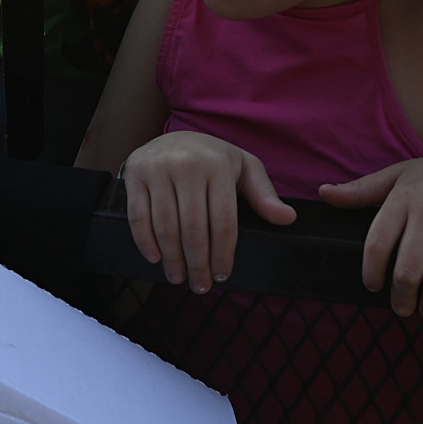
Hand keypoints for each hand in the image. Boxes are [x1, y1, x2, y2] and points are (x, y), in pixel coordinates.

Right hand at [119, 132, 293, 292]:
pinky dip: (145, 242)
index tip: (222, 276)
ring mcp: (157, 168)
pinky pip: (139, 215)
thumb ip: (264, 195)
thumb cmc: (214, 159)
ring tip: (178, 277)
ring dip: (172, 259)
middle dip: (198, 264)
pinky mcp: (135, 172)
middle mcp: (186, 164)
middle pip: (193, 228)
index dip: (223, 254)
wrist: (173, 137)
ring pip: (165, 226)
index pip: (223, 221)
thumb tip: (287, 218)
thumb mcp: (244, 169)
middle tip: (200, 286)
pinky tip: (155, 258)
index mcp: (217, 164)